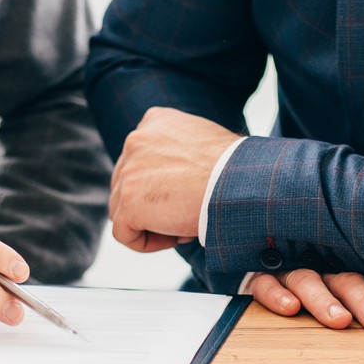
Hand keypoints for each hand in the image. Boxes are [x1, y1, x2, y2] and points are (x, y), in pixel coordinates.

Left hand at [108, 106, 243, 252]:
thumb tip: (167, 180)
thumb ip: (175, 153)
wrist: (240, 182)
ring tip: (183, 225)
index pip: (140, 159)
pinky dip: (146, 243)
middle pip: (127, 183)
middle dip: (152, 204)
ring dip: (151, 223)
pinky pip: (124, 233)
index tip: (185, 195)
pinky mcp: (129, 201)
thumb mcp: (201, 144)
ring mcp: (129, 170)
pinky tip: (175, 236)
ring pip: (122, 209)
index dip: (160, 184)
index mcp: (154, 120)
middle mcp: (135, 140)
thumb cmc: (234, 169)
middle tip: (185, 213)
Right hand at [249, 269, 363, 332]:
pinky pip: (266, 283)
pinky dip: (277, 294)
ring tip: (339, 321)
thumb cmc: (320, 298)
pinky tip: (290, 308)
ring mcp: (291, 273)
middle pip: (347, 281)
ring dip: (325, 300)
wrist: (255, 271)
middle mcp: (322, 270)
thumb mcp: (348, 300)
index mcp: (348, 274)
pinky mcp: (260, 278)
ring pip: (309, 281)